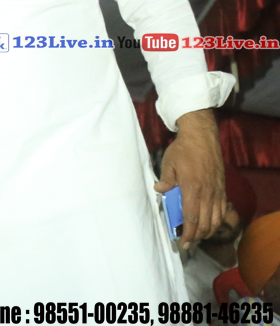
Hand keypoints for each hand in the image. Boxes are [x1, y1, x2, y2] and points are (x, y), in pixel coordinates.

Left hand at [155, 108, 224, 248]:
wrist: (202, 137)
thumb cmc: (183, 149)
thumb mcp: (168, 163)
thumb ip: (165, 179)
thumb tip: (159, 191)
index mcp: (192, 188)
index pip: (192, 218)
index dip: (188, 234)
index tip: (182, 243)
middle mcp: (207, 193)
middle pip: (205, 223)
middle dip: (196, 237)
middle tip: (187, 244)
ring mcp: (217, 191)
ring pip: (215, 219)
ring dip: (207, 231)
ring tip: (197, 237)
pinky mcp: (222, 188)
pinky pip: (221, 210)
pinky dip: (216, 221)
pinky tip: (209, 224)